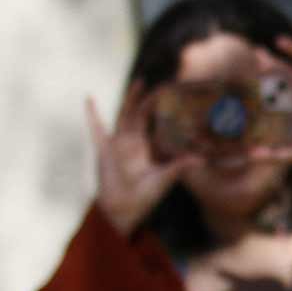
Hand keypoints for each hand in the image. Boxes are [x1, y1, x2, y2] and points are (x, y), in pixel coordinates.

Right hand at [88, 84, 191, 236]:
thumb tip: (201, 160)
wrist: (123, 208)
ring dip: (131, 99)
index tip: (171, 95)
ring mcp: (117, 143)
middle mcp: (131, 141)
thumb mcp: (164, 178)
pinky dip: (93, 114)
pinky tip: (90, 99)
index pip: (154, 122)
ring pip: (124, 116)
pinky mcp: (105, 149)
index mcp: (145, 145)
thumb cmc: (144, 195)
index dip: (161, 109)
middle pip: (140, 113)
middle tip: (157, 82)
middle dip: (147, 98)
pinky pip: (97, 129)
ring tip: (138, 82)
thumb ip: (179, 167)